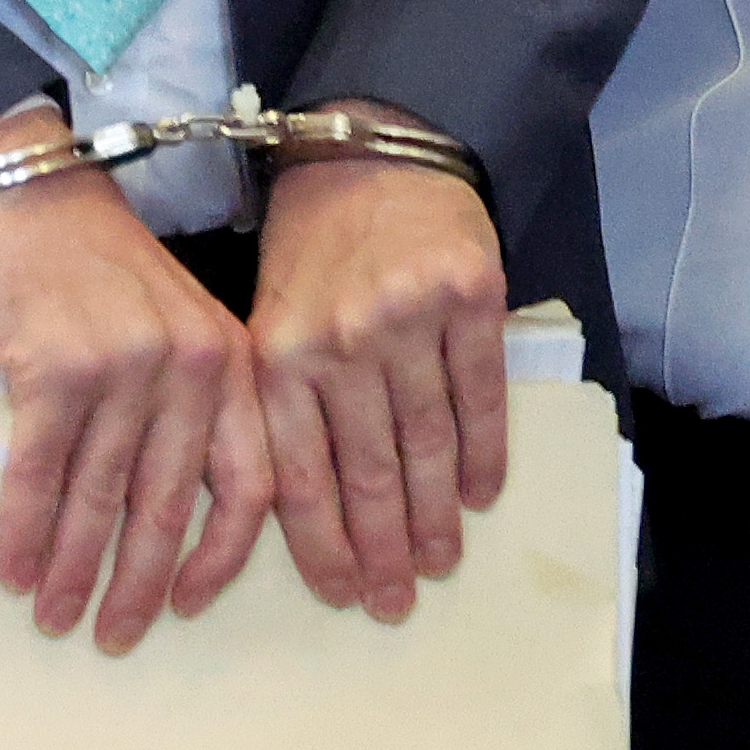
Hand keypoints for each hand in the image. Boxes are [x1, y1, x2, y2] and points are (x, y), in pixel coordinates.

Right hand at [0, 105, 271, 652]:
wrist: (26, 186)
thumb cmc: (95, 262)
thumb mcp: (174, 323)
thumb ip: (189, 405)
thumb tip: (166, 522)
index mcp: (232, 359)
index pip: (250, 483)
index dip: (220, 559)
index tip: (189, 606)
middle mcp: (189, 365)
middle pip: (170, 506)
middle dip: (139, 586)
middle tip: (115, 638)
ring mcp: (123, 364)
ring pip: (102, 499)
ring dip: (73, 569)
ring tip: (55, 617)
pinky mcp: (55, 365)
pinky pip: (40, 471)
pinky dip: (25, 529)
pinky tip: (14, 569)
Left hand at [250, 144, 508, 618]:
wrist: (371, 145)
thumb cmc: (309, 241)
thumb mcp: (265, 313)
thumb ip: (277, 400)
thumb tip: (299, 511)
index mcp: (277, 352)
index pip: (300, 477)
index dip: (325, 546)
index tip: (344, 595)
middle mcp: (340, 341)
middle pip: (369, 474)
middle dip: (383, 551)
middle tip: (397, 603)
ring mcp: (408, 319)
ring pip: (428, 446)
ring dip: (436, 516)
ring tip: (441, 561)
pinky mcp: (471, 298)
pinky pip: (482, 397)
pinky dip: (484, 455)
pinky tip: (482, 496)